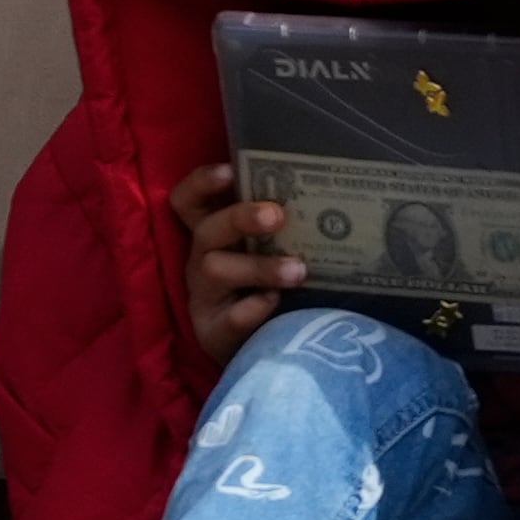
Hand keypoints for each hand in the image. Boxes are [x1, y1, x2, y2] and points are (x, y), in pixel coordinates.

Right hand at [171, 163, 305, 363]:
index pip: (189, 200)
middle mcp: (202, 260)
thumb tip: (329, 198)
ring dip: (258, 266)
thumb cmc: (272, 284)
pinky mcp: (212, 332)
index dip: (203, 182)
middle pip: (206, 230)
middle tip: (277, 215)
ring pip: (216, 270)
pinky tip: (277, 303)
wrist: (266, 347)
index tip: (230, 172)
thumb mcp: (271, 250)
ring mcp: (204, 297)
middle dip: (240, 217)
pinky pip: (230, 317)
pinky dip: (254, 308)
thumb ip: (282, 227)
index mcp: (214, 233)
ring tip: (297, 270)